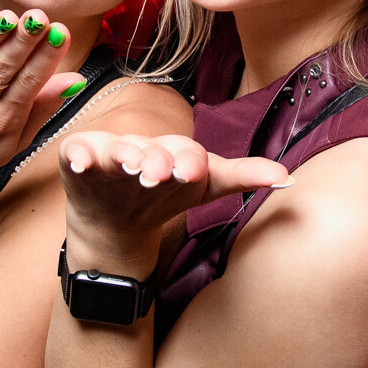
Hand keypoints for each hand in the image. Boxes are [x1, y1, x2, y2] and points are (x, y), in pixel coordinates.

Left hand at [0, 10, 83, 219]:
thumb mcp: (14, 142)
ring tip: (10, 18)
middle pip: (4, 66)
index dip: (46, 55)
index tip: (59, 33)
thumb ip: (43, 108)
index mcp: (4, 118)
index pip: (30, 80)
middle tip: (40, 17)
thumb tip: (74, 80)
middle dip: (25, 39)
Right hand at [57, 131, 290, 274]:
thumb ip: (244, 177)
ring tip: (128, 164)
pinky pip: (78, 154)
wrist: (115, 220)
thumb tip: (290, 177)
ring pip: (117, 150)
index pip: (187, 154)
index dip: (190, 162)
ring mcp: (111, 151)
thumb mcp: (206, 187)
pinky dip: (78, 156)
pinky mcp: (80, 159)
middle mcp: (145, 146)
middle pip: (151, 151)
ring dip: (123, 155)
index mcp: (176, 151)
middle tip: (159, 172)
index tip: (194, 173)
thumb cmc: (166, 194)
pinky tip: (78, 162)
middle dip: (156, 160)